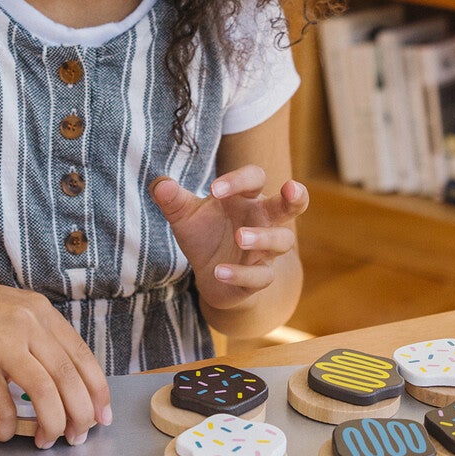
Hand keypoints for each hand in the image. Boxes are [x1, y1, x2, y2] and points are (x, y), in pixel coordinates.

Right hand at [0, 260, 111, 448]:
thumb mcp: (6, 310)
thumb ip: (32, 337)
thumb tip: (54, 379)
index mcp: (39, 312)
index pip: (83, 357)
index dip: (98, 392)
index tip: (101, 415)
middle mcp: (27, 324)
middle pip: (71, 380)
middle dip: (81, 416)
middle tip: (77, 437)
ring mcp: (0, 343)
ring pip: (46, 395)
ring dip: (51, 426)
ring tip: (43, 441)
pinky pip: (2, 407)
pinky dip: (5, 427)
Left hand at [150, 166, 307, 314]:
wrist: (209, 276)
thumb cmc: (204, 235)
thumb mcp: (184, 216)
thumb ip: (172, 200)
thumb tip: (159, 184)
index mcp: (247, 199)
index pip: (254, 178)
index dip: (238, 180)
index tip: (214, 189)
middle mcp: (262, 221)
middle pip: (291, 205)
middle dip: (295, 196)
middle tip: (290, 188)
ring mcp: (265, 250)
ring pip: (282, 241)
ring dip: (264, 238)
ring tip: (240, 238)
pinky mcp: (260, 277)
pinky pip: (261, 276)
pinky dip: (241, 274)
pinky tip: (219, 271)